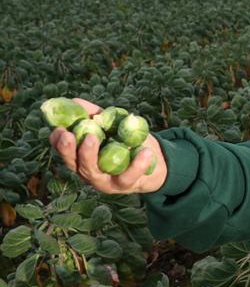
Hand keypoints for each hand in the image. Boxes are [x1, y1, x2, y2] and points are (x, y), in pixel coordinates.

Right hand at [48, 98, 167, 193]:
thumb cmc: (127, 143)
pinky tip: (145, 151)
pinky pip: (128, 176)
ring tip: (93, 137)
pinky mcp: (125, 185)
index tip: (57, 129)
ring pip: (94, 172)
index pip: (65, 152)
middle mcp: (89, 172)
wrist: (156, 163)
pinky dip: (137, 164)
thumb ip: (96, 116)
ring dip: (90, 154)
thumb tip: (75, 101)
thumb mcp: (112, 127)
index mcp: (83, 158)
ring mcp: (105, 181)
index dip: (57, 142)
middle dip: (68, 149)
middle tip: (67, 134)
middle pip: (74, 164)